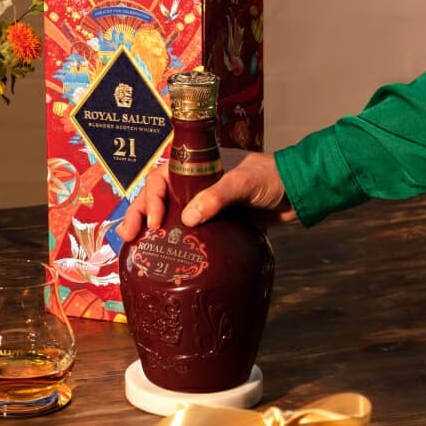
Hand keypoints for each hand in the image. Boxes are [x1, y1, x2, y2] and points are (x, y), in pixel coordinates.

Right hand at [116, 149, 296, 241]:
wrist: (297, 194)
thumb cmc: (270, 178)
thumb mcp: (243, 182)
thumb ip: (217, 196)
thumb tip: (188, 219)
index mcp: (196, 167)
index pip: (161, 178)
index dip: (152, 198)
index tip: (155, 221)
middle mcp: (193, 185)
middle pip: (156, 198)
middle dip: (139, 214)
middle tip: (128, 235)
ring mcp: (202, 206)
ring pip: (167, 216)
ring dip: (149, 230)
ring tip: (133, 247)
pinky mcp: (212, 225)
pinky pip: (186, 233)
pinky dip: (171, 243)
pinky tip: (161, 257)